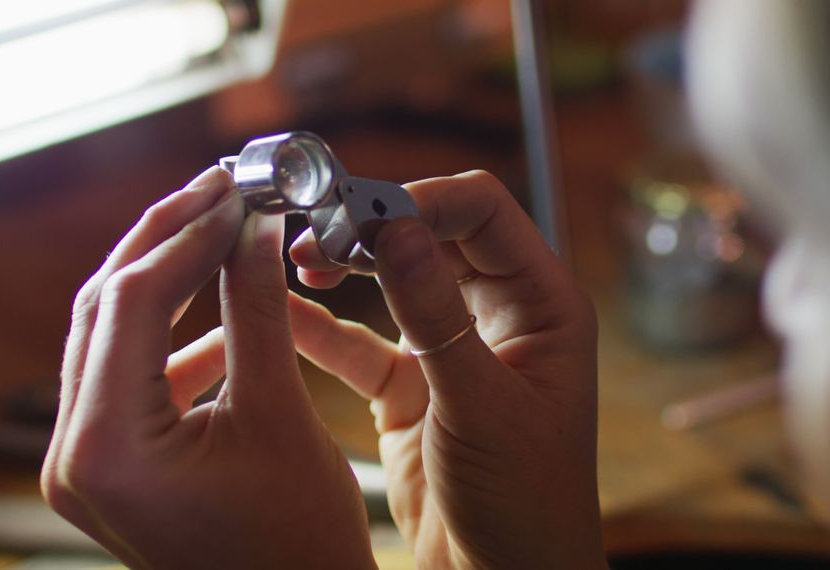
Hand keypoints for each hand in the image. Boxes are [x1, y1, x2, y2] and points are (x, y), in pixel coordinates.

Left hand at [41, 167, 375, 568]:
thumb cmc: (298, 539)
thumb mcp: (280, 412)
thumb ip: (257, 309)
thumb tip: (255, 226)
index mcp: (107, 449)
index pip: (131, 301)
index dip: (186, 234)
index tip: (235, 193)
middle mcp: (74, 455)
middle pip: (104, 309)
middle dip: (163, 241)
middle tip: (217, 190)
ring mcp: (83, 464)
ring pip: (110, 336)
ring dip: (165, 282)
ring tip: (222, 235)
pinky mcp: (107, 466)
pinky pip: (128, 378)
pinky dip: (173, 340)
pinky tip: (224, 324)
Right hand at [289, 171, 604, 568]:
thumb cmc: (525, 506)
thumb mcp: (480, 407)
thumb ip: (436, 318)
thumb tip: (397, 230)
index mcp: (543, 305)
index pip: (482, 212)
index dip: (420, 200)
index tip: (357, 211)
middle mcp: (501, 315)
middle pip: (434, 235)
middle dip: (373, 224)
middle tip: (316, 230)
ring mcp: (453, 348)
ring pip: (394, 280)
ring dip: (347, 265)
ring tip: (301, 261)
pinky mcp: (412, 387)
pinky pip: (362, 342)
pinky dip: (324, 328)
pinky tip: (286, 314)